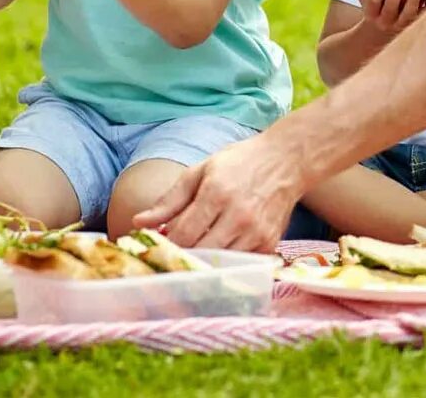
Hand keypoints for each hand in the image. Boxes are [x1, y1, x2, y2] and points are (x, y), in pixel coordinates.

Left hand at [134, 132, 305, 251]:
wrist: (287, 161)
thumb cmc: (239, 163)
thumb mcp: (200, 171)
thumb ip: (169, 200)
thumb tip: (139, 222)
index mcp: (216, 194)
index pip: (182, 234)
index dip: (166, 244)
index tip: (157, 245)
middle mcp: (238, 215)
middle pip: (199, 252)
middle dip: (182, 255)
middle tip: (170, 255)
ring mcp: (256, 232)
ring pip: (219, 263)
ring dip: (203, 261)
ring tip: (193, 253)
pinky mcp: (269, 243)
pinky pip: (240, 264)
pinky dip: (226, 262)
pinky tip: (219, 251)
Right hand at [350, 0, 425, 36]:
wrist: (381, 34)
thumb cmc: (374, 7)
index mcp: (372, 12)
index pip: (374, 1)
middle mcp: (386, 21)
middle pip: (390, 9)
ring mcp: (401, 25)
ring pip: (408, 16)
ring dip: (413, 1)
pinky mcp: (415, 26)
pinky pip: (424, 17)